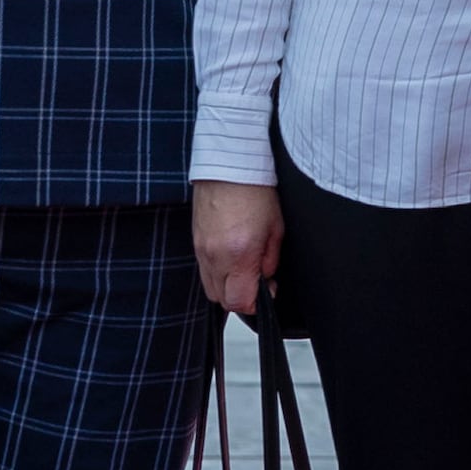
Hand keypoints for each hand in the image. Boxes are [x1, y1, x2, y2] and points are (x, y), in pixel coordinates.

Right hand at [191, 179, 282, 317]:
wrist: (230, 164)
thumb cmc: (254, 190)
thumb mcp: (275, 229)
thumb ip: (270, 260)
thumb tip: (266, 280)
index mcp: (239, 254)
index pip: (239, 302)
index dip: (255, 304)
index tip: (266, 292)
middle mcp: (215, 255)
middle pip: (222, 299)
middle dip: (240, 296)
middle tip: (256, 281)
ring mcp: (201, 249)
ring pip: (210, 287)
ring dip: (227, 285)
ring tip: (243, 268)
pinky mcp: (195, 241)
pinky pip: (204, 269)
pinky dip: (217, 271)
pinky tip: (230, 256)